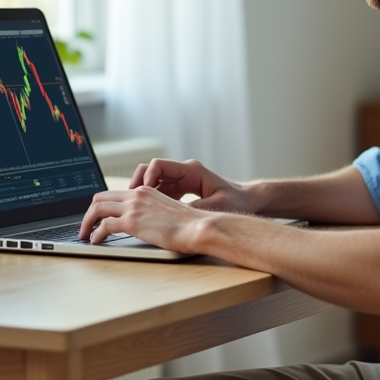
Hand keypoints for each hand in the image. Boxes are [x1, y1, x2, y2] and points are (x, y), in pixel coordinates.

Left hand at [77, 187, 204, 250]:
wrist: (197, 227)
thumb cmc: (189, 225)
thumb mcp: (167, 213)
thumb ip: (152, 214)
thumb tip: (143, 226)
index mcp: (146, 191)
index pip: (115, 194)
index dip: (102, 206)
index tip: (97, 218)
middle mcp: (137, 195)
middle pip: (100, 198)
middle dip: (89, 213)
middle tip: (85, 226)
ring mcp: (134, 207)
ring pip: (97, 208)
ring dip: (87, 223)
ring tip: (85, 235)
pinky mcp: (132, 221)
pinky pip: (104, 226)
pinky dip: (96, 234)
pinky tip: (96, 241)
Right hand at [129, 158, 262, 213]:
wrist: (248, 199)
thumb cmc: (236, 200)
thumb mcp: (217, 206)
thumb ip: (196, 209)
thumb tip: (176, 214)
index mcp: (191, 170)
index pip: (159, 165)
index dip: (147, 178)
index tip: (142, 193)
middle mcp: (184, 171)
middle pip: (151, 170)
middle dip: (139, 183)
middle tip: (131, 200)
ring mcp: (182, 179)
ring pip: (154, 180)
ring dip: (144, 192)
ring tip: (137, 208)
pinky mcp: (182, 188)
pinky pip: (161, 190)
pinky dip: (153, 198)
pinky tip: (149, 213)